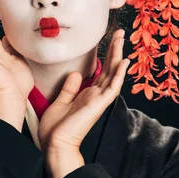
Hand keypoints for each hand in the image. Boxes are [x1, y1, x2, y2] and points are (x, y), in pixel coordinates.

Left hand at [38, 29, 129, 153]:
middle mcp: (96, 95)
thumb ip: (69, 88)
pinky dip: (119, 74)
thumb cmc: (56, 128)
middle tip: (119, 32)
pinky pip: (112, 87)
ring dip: (118, 55)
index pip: (101, 71)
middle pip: (110, 69)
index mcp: (87, 95)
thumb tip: (76, 73)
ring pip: (113, 74)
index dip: (106, 55)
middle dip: (115, 50)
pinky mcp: (98, 105)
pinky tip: (124, 61)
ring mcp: (99, 100)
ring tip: (122, 39)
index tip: (109, 40)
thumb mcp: (60, 102)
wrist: (55, 145)